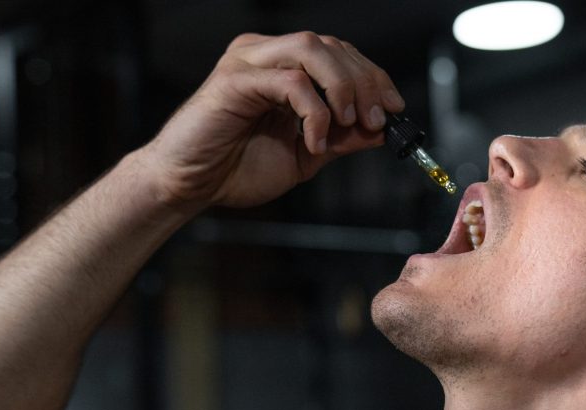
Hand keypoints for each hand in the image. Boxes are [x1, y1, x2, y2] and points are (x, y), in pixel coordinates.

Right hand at [138, 32, 404, 211]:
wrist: (190, 187)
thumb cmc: (238, 168)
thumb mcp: (307, 154)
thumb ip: (342, 137)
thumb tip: (382, 129)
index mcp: (282, 66)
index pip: (339, 53)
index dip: (372, 76)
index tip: (395, 108)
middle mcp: (265, 54)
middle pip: (331, 46)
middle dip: (364, 82)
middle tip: (377, 119)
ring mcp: (248, 62)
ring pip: (312, 49)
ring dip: (342, 86)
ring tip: (350, 122)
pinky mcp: (233, 80)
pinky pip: (289, 81)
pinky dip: (313, 111)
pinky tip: (314, 141)